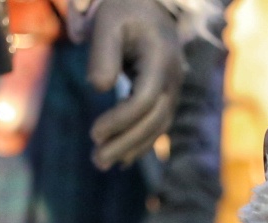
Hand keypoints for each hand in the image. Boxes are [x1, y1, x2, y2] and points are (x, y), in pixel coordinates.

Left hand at [84, 0, 184, 169]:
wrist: (148, 4)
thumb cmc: (123, 10)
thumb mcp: (107, 23)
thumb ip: (102, 54)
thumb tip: (100, 88)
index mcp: (160, 58)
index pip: (145, 100)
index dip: (121, 120)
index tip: (94, 133)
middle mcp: (173, 77)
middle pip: (154, 120)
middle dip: (125, 143)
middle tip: (97, 160)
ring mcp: (173, 87)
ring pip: (158, 127)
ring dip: (132, 148)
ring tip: (102, 162)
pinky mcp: (166, 94)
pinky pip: (157, 124)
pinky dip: (140, 142)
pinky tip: (121, 157)